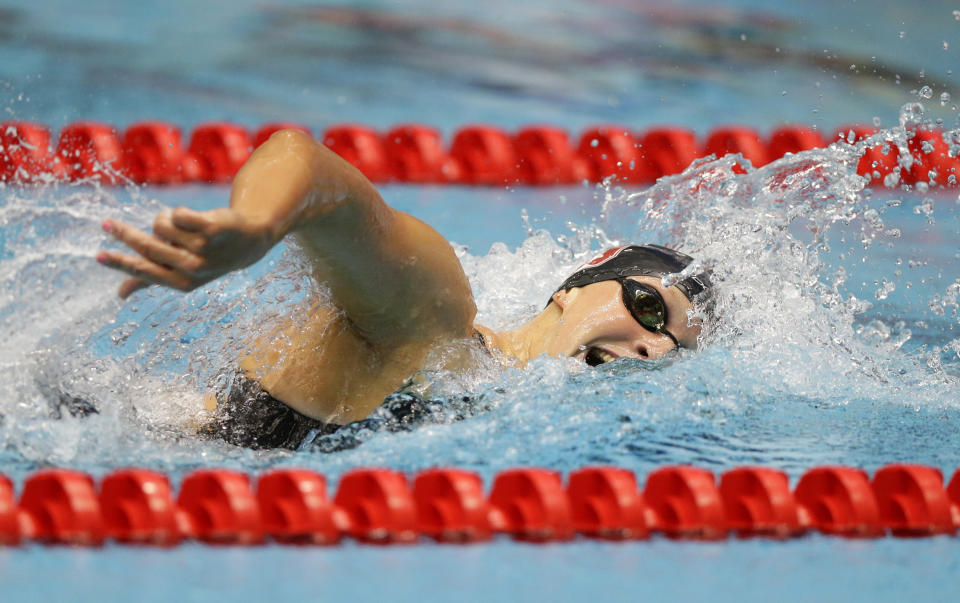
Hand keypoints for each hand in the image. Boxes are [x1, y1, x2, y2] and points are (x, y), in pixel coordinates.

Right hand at [97, 206, 275, 298]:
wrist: (250, 240)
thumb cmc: (210, 257)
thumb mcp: (183, 272)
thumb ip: (150, 279)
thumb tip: (120, 295)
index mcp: (182, 283)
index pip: (144, 271)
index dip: (119, 263)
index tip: (97, 256)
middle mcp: (193, 268)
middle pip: (147, 245)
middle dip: (123, 234)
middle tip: (107, 224)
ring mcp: (203, 249)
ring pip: (162, 224)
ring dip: (167, 220)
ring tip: (187, 227)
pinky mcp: (212, 228)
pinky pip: (179, 213)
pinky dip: (181, 211)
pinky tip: (198, 219)